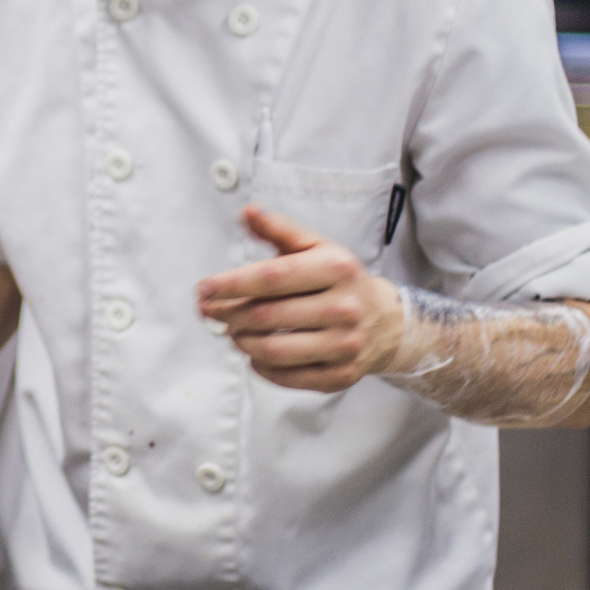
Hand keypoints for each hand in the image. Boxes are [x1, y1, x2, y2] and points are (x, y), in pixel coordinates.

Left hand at [195, 205, 405, 392]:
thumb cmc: (339, 280)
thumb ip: (280, 230)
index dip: (230, 284)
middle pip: (267, 315)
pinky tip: (253, 352)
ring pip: (273, 350)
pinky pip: (287, 377)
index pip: (271, 277)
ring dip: (241, 341)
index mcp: (336, 269)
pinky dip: (260, 366)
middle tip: (207, 311)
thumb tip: (248, 212)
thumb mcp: (317, 248)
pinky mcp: (340, 376)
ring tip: (231, 331)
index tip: (202, 288)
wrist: (386, 322)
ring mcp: (344, 345)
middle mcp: (344, 307)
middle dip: (228, 314)